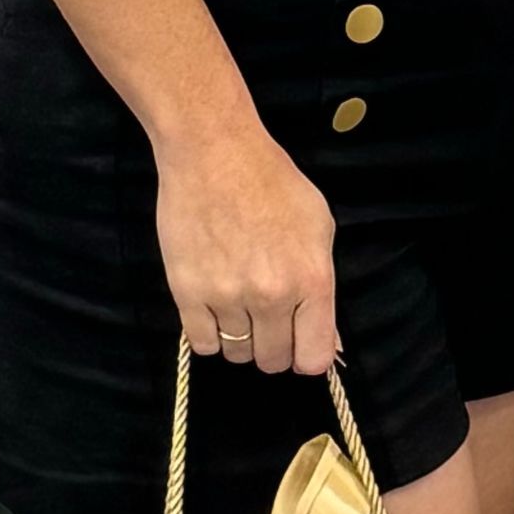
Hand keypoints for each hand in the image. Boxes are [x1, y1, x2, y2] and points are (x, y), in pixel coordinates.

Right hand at [154, 109, 337, 376]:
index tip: (298, 342)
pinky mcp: (188, 293)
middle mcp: (272, 296)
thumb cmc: (273, 182)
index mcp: (311, 280)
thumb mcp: (319, 227)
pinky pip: (202, 344)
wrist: (214, 153)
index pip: (312, 358)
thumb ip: (323, 287)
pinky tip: (214, 307)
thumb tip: (326, 342)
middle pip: (272, 360)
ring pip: (237, 354)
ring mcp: (227, 297)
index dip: (306, 355)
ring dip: (240, 337)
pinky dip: (209, 334)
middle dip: (273, 346)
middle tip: (266, 318)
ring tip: (238, 302)